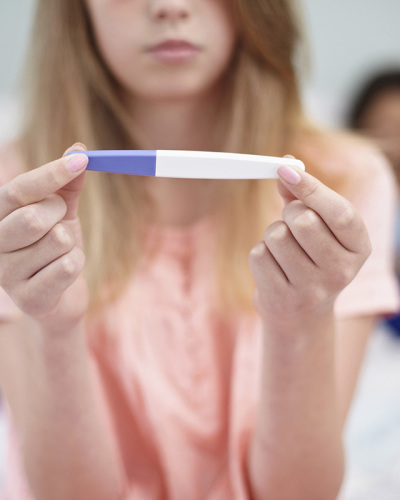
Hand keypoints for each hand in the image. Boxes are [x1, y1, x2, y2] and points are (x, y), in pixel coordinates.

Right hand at [0, 143, 88, 332]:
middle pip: (33, 218)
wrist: (63, 295)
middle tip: (60, 225)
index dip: (50, 174)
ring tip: (61, 255)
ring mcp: (7, 276)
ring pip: (58, 242)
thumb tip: (78, 149)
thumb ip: (67, 184)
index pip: (18, 191)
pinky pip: (67, 268)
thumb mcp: (63, 213)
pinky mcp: (29, 300)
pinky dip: (76, 264)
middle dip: (60, 216)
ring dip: (71, 245)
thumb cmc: (57, 248)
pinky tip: (64, 274)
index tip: (81, 160)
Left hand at [249, 162, 370, 328]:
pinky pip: (259, 255)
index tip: (285, 168)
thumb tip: (286, 164)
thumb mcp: (318, 228)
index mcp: (359, 247)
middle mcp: (341, 271)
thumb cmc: (310, 258)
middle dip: (289, 214)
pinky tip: (273, 269)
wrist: (301, 313)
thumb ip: (302, 195)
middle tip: (291, 225)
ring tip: (283, 251)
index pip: (340, 212)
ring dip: (272, 235)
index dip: (311, 186)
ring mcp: (312, 290)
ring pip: (276, 235)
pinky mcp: (283, 299)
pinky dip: (260, 255)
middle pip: (304, 220)